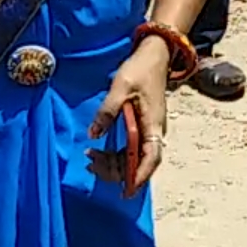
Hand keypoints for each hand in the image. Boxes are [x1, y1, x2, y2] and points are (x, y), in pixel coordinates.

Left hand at [87, 37, 169, 197]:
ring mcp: (149, 129)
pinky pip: (132, 148)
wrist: (154, 55)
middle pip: (141, 162)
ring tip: (91, 160)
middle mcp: (154, 131)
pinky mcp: (143, 125)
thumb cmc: (139, 70)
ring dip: (115, 163)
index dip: (140, 176)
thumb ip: (107, 112)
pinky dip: (117, 154)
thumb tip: (93, 134)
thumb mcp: (120, 88)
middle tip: (92, 166)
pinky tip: (100, 150)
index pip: (151, 158)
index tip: (127, 191)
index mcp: (152, 124)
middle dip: (118, 171)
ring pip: (135, 156)